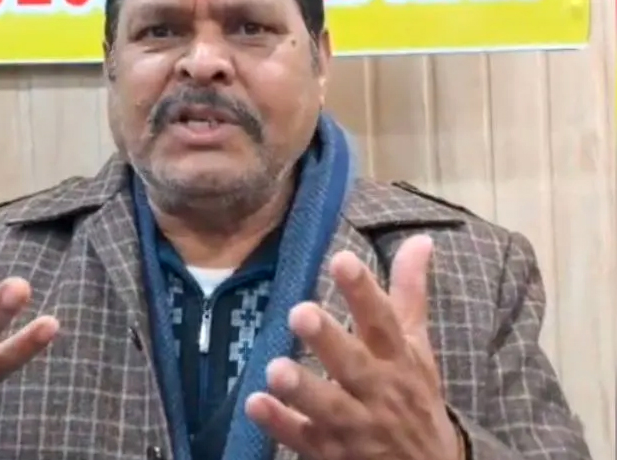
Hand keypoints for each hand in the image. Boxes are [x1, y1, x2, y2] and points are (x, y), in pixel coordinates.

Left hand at [245, 235, 461, 459]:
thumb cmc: (413, 397)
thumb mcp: (416, 346)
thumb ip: (409, 292)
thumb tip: (420, 239)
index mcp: (398, 359)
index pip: (384, 321)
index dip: (364, 291)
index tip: (341, 260)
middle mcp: (379, 391)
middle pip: (354, 364)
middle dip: (328, 340)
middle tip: (299, 311)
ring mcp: (355, 425)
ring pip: (328, 407)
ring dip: (302, 388)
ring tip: (275, 367)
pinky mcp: (330, 452)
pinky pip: (303, 439)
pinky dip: (280, 424)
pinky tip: (255, 404)